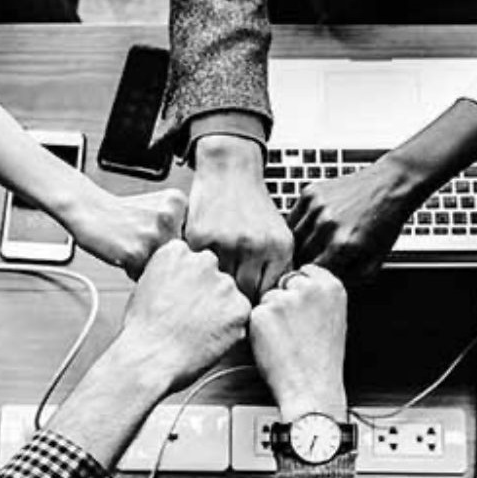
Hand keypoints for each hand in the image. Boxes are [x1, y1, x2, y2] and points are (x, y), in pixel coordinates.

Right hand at [70, 189, 187, 278]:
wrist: (88, 209)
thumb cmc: (122, 213)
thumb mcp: (158, 208)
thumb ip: (180, 226)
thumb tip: (202, 260)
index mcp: (178, 202)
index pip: (193, 240)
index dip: (176, 246)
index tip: (159, 240)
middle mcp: (169, 217)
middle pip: (180, 256)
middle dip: (163, 257)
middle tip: (142, 242)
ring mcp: (153, 235)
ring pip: (164, 268)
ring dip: (148, 264)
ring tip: (133, 247)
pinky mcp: (137, 252)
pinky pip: (143, 275)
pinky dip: (133, 270)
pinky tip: (124, 252)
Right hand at [117, 240, 251, 390]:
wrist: (149, 358)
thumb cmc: (142, 330)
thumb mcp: (145, 286)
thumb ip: (170, 274)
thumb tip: (184, 279)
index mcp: (177, 251)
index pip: (193, 261)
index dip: (187, 284)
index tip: (179, 300)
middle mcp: (204, 261)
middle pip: (214, 275)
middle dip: (206, 294)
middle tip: (190, 318)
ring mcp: (224, 284)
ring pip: (229, 295)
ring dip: (220, 311)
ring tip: (196, 332)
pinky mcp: (240, 308)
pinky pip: (240, 316)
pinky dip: (230, 329)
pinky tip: (207, 340)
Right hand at [185, 135, 292, 301]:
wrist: (230, 171)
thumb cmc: (255, 208)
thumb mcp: (278, 235)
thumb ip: (277, 269)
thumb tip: (269, 307)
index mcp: (278, 248)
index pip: (267, 294)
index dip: (256, 304)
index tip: (248, 307)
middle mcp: (254, 246)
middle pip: (244, 294)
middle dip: (236, 300)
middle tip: (228, 303)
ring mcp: (226, 242)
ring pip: (219, 284)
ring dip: (215, 288)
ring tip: (213, 288)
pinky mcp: (199, 237)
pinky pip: (198, 268)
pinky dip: (198, 271)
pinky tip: (200, 267)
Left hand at [249, 265, 347, 421]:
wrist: (312, 388)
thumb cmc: (322, 360)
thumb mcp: (334, 318)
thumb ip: (319, 295)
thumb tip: (299, 281)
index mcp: (332, 287)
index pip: (305, 271)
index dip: (300, 291)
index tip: (303, 309)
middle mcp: (309, 288)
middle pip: (285, 282)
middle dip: (285, 301)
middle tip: (295, 330)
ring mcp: (285, 300)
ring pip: (268, 299)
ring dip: (271, 315)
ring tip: (287, 340)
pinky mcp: (263, 314)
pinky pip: (254, 315)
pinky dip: (258, 329)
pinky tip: (275, 345)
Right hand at [288, 155, 422, 281]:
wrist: (391, 185)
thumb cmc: (386, 222)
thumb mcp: (376, 260)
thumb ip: (351, 279)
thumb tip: (327, 284)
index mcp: (342, 245)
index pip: (313, 272)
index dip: (314, 276)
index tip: (317, 276)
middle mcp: (327, 225)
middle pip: (300, 256)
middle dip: (306, 261)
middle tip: (316, 260)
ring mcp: (316, 207)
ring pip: (292, 238)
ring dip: (299, 245)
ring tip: (314, 245)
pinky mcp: (311, 193)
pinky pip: (292, 218)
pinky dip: (298, 226)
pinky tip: (312, 227)